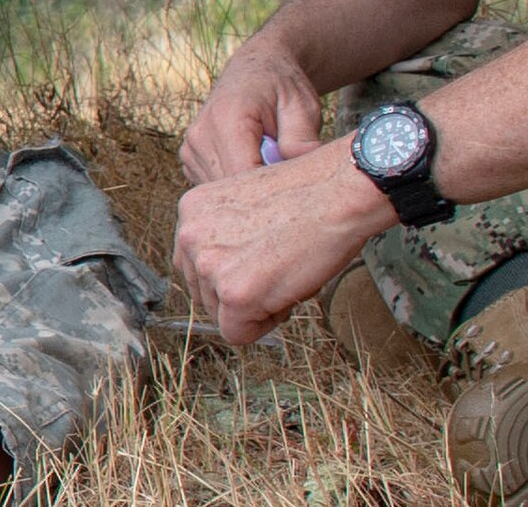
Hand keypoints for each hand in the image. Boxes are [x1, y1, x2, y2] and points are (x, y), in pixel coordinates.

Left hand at [171, 141, 389, 342]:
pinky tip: (286, 295)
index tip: (255, 266)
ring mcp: (209, 265)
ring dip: (253, 307)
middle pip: (203, 291)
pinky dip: (264, 324)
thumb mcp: (246, 203)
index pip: (193, 262)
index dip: (229, 272)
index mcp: (192, 210)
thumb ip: (225, 233)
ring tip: (284, 277)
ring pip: (220, 314)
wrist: (337, 194)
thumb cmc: (308, 194)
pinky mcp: (234, 294)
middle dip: (237, 292)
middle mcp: (190, 235)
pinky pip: (238, 333)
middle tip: (274, 274)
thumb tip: (228, 270)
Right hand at [178, 40, 323, 184]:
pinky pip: (214, 188)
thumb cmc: (281, 87)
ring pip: (222, 193)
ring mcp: (191, 149)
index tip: (295, 186)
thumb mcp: (302, 105)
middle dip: (261, 191)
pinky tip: (253, 163)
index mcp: (226, 119)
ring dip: (248, 188)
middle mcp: (200, 136)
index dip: (271, 189)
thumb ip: (302, 135)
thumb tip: (304, 160)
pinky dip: (236, 184)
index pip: (243, 175)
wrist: (256, 70)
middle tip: (287, 172)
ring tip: (268, 161)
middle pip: (230, 190)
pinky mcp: (190, 159)